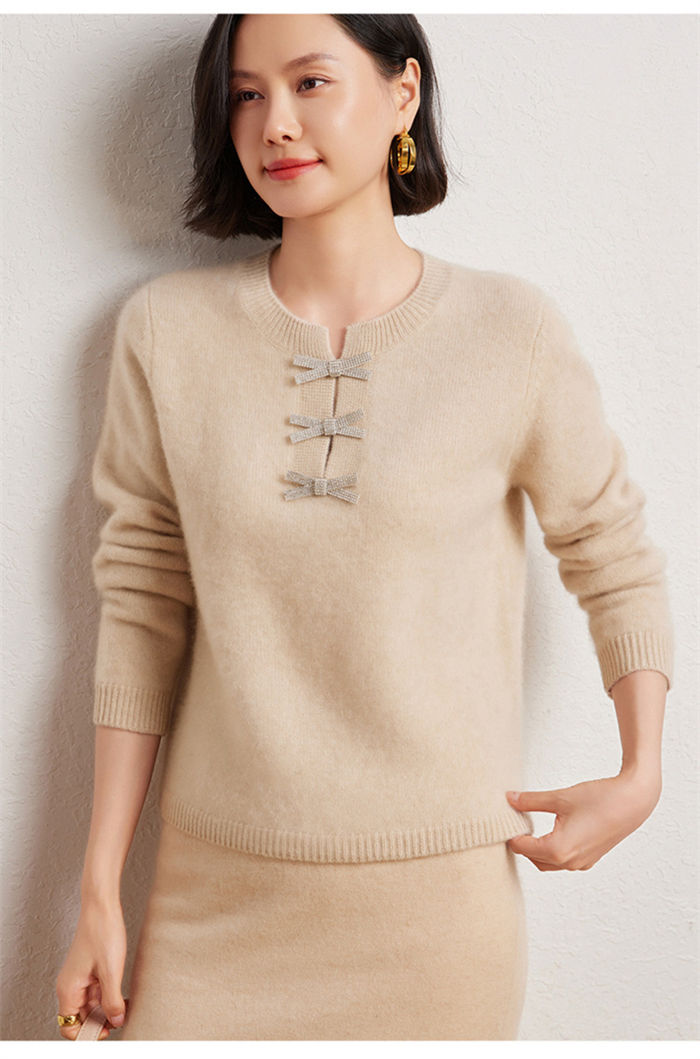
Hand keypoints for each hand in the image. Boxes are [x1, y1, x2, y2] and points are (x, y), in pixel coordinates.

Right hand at [55, 897, 128, 1038]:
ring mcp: (79, 978)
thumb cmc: (102, 933)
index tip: (107, 1031)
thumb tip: (116, 1022)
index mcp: (68, 990)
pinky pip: (96, 992)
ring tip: (124, 1008)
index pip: (69, 1027)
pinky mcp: (89, 970)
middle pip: (80, 1018)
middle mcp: (70, 986)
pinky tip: (123, 996)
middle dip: (99, 1023)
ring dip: (105, 1010)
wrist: (102, 906)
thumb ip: (112, 1001)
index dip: (87, 1033)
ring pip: (90, 1006)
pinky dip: (108, 997)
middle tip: (120, 1019)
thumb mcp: (111, 972)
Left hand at [504, 770, 661, 870]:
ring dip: (536, 849)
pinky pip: (563, 861)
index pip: (520, 847)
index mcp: (557, 850)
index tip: (503, 818)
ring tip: (530, 826)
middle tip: (514, 822)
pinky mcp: (590, 859)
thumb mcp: (559, 797)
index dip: (510, 832)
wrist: (633, 802)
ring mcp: (581, 864)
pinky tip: (551, 831)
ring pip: (547, 863)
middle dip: (521, 843)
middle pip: (532, 858)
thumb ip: (530, 801)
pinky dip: (552, 851)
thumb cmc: (599, 799)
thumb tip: (509, 799)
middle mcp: (569, 863)